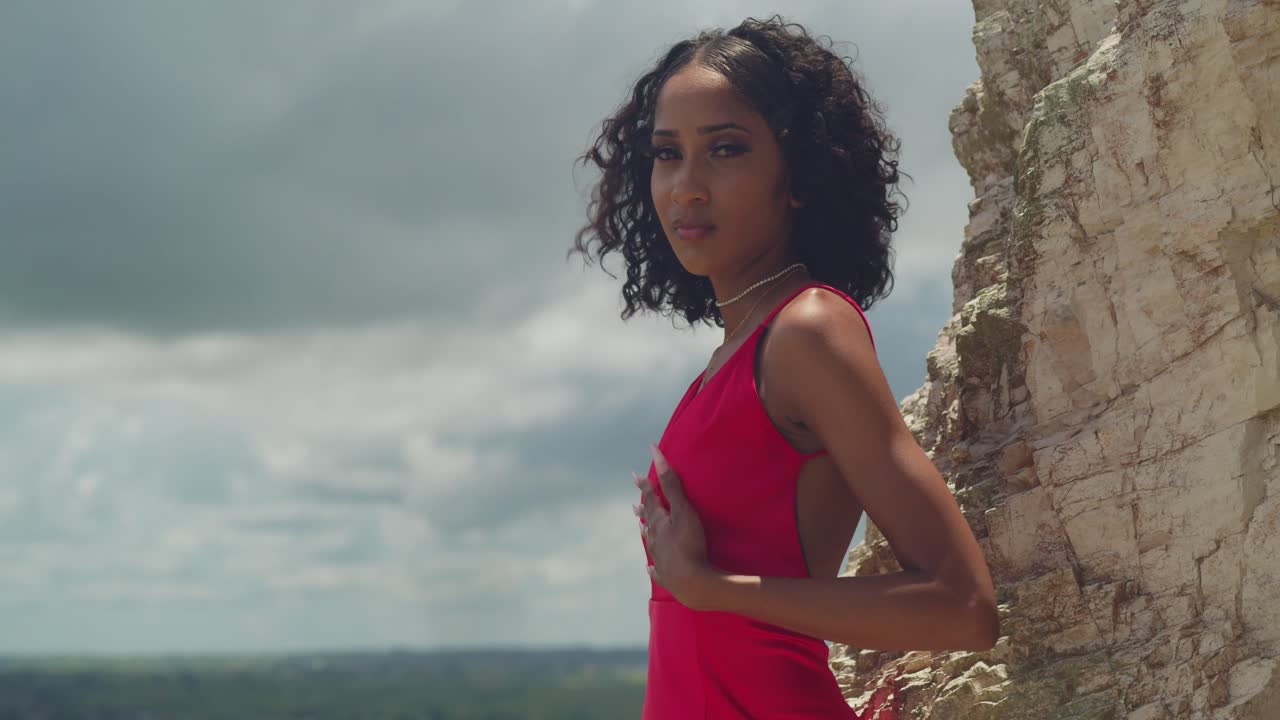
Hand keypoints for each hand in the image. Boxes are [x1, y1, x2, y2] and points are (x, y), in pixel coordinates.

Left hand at [634, 443, 714, 609]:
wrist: (692, 582)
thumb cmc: (689, 543)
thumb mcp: (683, 510)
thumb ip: (670, 483)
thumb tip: (654, 453)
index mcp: (659, 522)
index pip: (650, 499)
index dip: (644, 486)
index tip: (635, 476)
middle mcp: (655, 539)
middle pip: (647, 522)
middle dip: (643, 511)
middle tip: (634, 506)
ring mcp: (659, 559)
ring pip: (650, 543)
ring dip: (647, 534)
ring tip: (642, 529)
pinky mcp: (667, 576)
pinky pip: (656, 570)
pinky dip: (653, 567)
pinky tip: (649, 568)